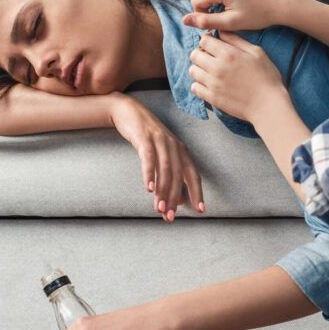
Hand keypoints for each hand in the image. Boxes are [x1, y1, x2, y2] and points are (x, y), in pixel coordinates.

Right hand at [107, 93, 204, 219]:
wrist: (128, 112)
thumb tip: (179, 201)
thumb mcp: (161, 156)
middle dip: (175, 198)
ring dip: (162, 191)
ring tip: (158, 208)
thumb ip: (170, 177)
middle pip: (179, 176)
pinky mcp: (145, 138)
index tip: (200, 210)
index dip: (197, 193)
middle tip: (169, 217)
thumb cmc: (146, 138)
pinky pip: (149, 158)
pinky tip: (149, 188)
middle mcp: (174, 146)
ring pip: (165, 169)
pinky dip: (149, 174)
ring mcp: (160, 141)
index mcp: (181, 151)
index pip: (193, 175)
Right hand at [183, 0, 302, 31]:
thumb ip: (206, 21)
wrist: (280, 3)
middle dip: (201, 3)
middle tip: (215, 16)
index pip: (195, 1)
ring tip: (220, 8)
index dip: (199, 14)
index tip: (212, 23)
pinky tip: (227, 0)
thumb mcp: (231, 23)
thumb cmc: (258, 15)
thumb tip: (184, 20)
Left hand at [188, 31, 291, 126]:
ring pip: (193, 70)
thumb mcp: (256, 53)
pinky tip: (210, 84)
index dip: (208, 40)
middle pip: (194, 54)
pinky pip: (194, 87)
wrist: (268, 105)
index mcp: (228, 54)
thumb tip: (221, 31)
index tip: (213, 45)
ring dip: (199, 68)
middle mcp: (217, 67)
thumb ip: (237, 40)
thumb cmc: (266, 77)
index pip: (204, 40)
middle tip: (211, 58)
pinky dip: (199, 84)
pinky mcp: (212, 98)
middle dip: (201, 53)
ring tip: (210, 71)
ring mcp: (213, 84)